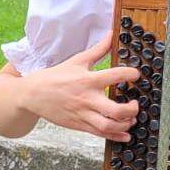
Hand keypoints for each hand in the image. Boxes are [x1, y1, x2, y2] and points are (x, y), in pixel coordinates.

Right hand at [20, 33, 140, 141]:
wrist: (33, 94)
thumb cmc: (56, 77)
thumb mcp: (77, 60)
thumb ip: (98, 49)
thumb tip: (112, 34)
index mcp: (87, 80)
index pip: (115, 76)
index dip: (130, 74)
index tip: (136, 75)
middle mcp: (87, 99)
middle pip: (115, 110)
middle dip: (131, 109)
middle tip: (135, 104)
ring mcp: (83, 114)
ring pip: (109, 126)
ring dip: (125, 125)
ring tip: (131, 119)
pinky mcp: (79, 125)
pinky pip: (100, 134)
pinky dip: (116, 136)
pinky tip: (125, 134)